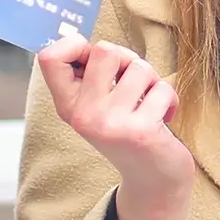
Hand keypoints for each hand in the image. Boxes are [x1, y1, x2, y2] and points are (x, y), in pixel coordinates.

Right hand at [39, 37, 193, 219]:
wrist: (154, 182)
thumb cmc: (129, 130)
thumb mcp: (99, 105)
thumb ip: (89, 76)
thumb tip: (74, 37)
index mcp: (68, 105)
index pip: (49, 58)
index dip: (75, 45)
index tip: (93, 58)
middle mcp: (82, 115)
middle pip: (105, 50)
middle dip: (128, 59)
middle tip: (133, 84)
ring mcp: (110, 124)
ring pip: (140, 68)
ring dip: (153, 82)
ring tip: (148, 106)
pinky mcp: (139, 131)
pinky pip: (162, 89)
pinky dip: (170, 100)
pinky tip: (163, 120)